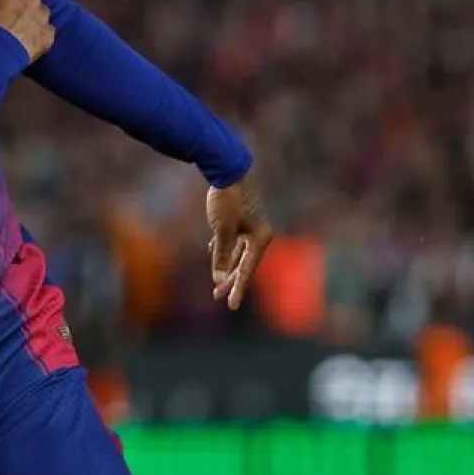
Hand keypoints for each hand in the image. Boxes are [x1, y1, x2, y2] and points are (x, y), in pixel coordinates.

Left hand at [207, 172, 274, 309]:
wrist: (227, 168)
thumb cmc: (227, 200)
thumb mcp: (222, 230)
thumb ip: (221, 255)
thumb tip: (218, 279)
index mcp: (261, 238)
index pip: (248, 269)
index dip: (237, 288)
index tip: (230, 306)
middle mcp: (259, 234)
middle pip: (244, 263)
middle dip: (230, 280)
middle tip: (217, 297)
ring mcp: (250, 226)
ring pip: (238, 253)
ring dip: (226, 266)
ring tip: (216, 284)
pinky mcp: (241, 219)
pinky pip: (233, 240)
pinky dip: (224, 248)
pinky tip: (212, 252)